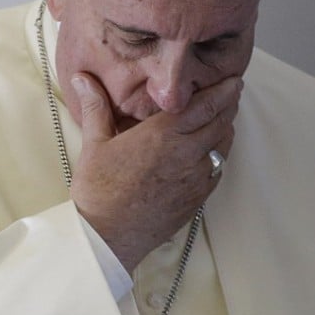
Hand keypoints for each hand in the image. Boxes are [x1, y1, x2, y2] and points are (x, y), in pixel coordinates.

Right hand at [67, 72, 241, 271]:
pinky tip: (212, 148)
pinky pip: (218, 167)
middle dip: (229, 103)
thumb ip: (96, 106)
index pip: (205, 104)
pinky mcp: (198, 197)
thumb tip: (81, 77)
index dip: (223, 89)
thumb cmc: (99, 190)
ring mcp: (195, 177)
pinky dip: (220, 152)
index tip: (232, 79)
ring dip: (226, 126)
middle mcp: (186, 153)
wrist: (107, 237)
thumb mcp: (95, 143)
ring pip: (223, 144)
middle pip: (220, 120)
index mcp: (163, 134)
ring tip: (223, 115)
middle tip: (232, 90)